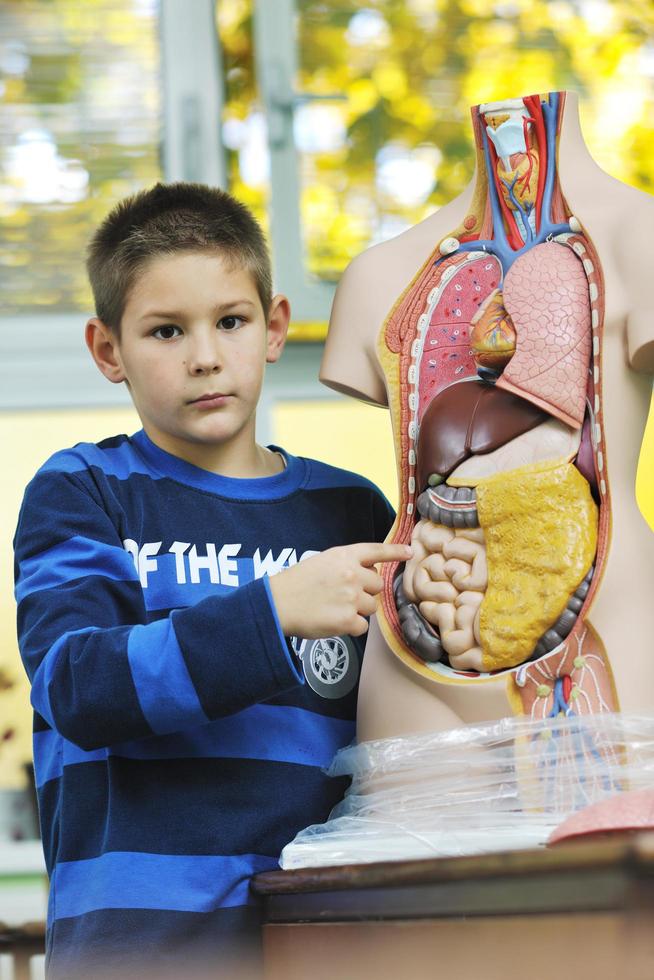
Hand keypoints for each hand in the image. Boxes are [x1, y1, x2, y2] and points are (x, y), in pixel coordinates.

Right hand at [269, 542, 411, 637]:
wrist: (277, 604)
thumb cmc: (295, 583)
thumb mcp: (321, 562)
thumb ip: (346, 565)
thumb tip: (366, 576)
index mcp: (344, 556)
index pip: (376, 551)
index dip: (395, 552)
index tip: (409, 553)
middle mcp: (351, 574)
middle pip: (377, 585)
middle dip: (366, 591)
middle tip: (344, 596)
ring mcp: (351, 597)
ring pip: (372, 606)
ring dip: (359, 610)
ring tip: (335, 608)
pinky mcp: (348, 620)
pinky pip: (363, 626)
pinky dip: (351, 627)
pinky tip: (334, 621)